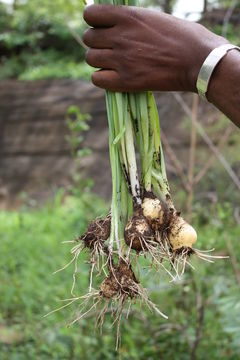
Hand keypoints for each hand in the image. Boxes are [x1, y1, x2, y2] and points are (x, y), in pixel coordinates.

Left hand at [82, 5, 226, 92]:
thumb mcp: (154, 18)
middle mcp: (120, 37)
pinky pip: (97, 79)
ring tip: (113, 63)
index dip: (94, 22)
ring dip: (99, 60)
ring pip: (90, 59)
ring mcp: (121, 60)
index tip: (103, 28)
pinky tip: (113, 77)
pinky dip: (102, 78)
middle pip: (88, 39)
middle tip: (110, 48)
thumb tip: (115, 26)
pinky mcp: (126, 81)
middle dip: (97, 43)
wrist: (198, 61)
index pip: (90, 15)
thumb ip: (130, 22)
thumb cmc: (183, 37)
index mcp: (127, 16)